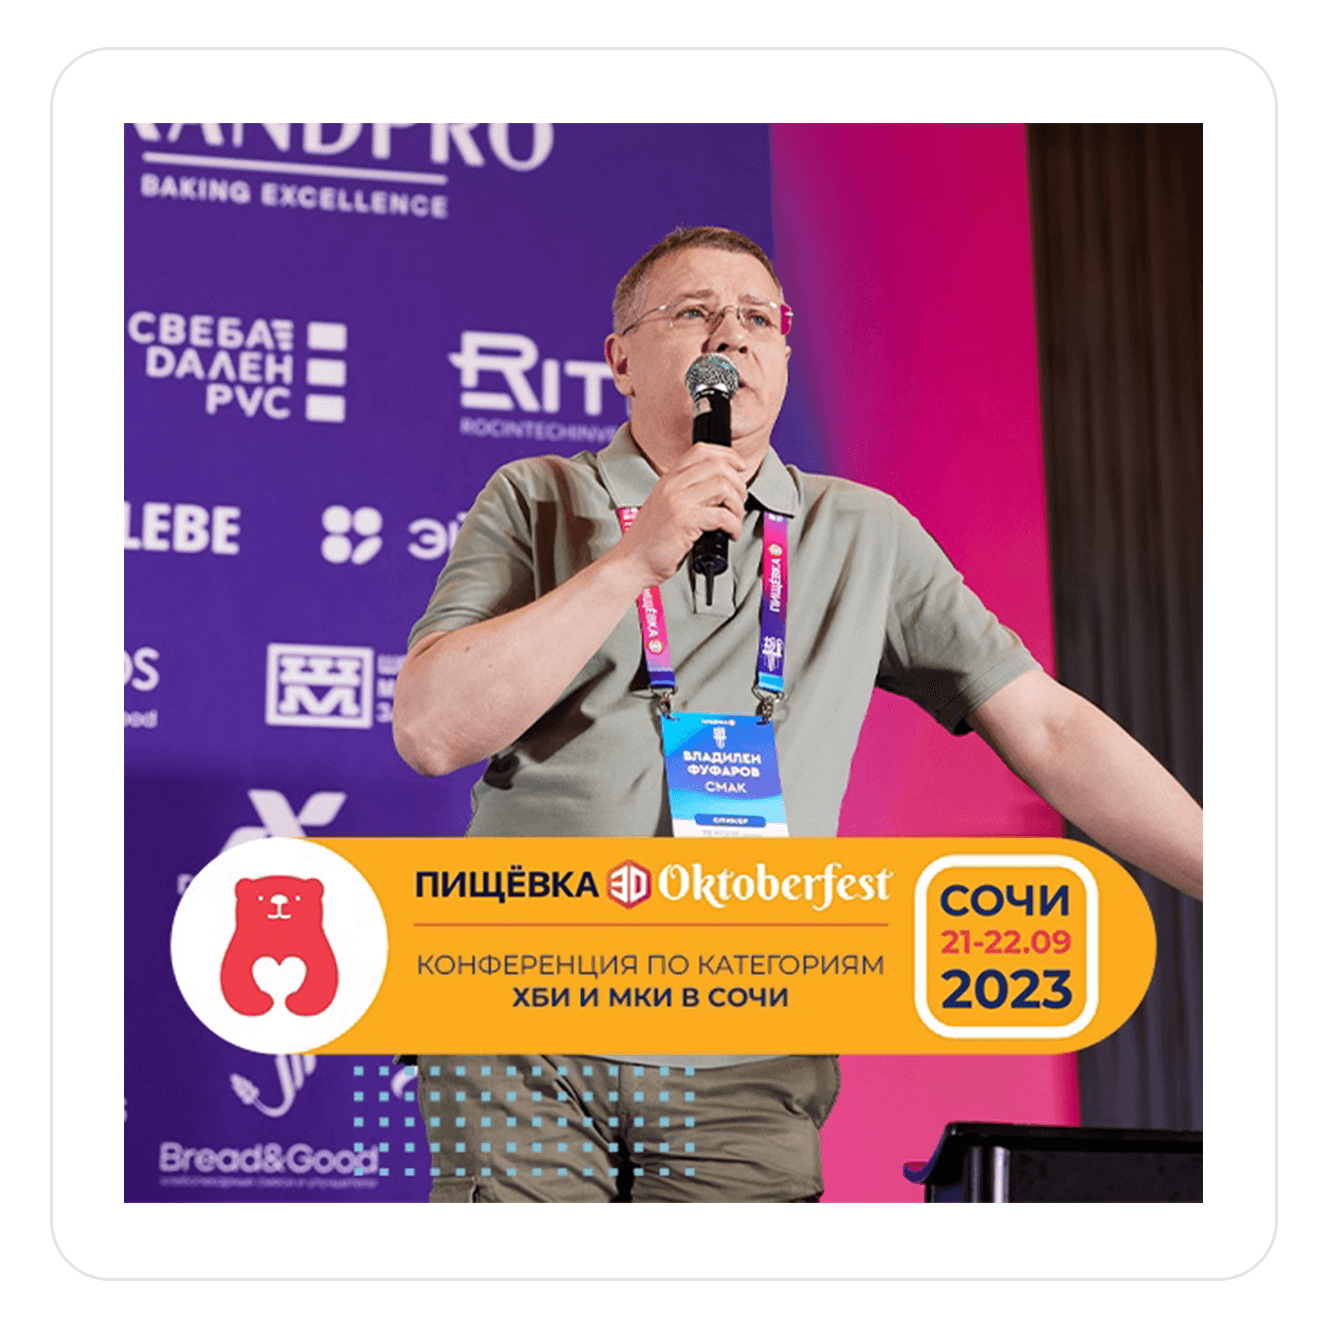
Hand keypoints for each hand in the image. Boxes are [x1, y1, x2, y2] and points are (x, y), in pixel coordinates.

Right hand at [610, 444, 747, 587]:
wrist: (631, 561)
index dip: (728, 456)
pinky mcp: (685, 521)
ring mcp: (678, 501)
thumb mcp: (665, 505)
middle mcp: (673, 485)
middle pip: (719, 466)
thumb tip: (721, 488)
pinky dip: (734, 525)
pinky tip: (730, 533)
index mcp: (669, 479)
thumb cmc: (650, 540)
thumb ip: (687, 492)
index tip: (740, 468)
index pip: (702, 451)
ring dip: (737, 506)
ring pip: (724, 487)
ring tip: (734, 520)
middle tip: (739, 502)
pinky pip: (722, 515)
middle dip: (738, 484)